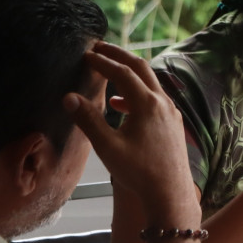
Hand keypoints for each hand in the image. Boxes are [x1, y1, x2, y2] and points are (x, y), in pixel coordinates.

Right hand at [64, 42, 195, 213]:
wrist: (170, 193)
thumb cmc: (139, 171)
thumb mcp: (108, 146)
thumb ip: (88, 120)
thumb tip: (69, 97)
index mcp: (147, 104)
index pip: (122, 72)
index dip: (102, 61)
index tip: (86, 54)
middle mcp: (163, 103)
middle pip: (141, 68)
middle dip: (119, 56)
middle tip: (100, 48)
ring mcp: (171, 113)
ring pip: (150, 83)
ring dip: (129, 75)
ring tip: (109, 73)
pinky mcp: (173, 124)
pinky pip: (155, 99)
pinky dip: (137, 94)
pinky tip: (121, 106)